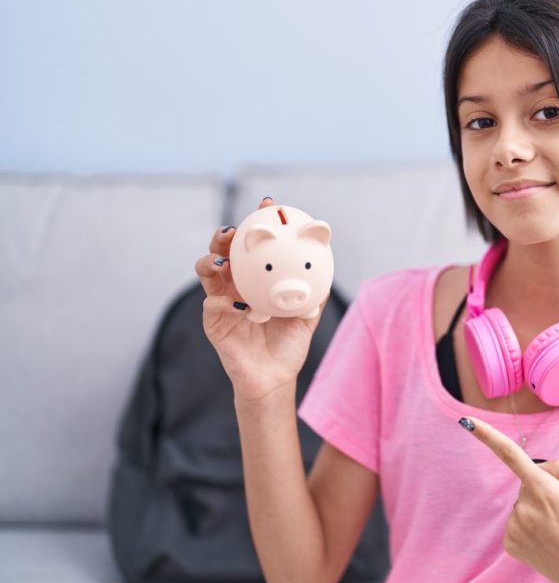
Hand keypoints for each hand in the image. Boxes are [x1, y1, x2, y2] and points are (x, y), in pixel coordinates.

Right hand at [195, 196, 328, 402]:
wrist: (275, 378)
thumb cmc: (289, 345)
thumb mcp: (307, 315)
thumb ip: (315, 292)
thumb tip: (328, 264)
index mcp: (255, 279)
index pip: (253, 246)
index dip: (257, 222)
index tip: (268, 204)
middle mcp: (235, 286)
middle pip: (222, 251)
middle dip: (223, 236)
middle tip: (233, 231)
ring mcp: (222, 302)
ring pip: (206, 271)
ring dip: (211, 261)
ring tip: (223, 260)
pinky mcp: (214, 323)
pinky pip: (212, 305)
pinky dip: (222, 300)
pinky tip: (238, 302)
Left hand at [459, 416, 558, 582]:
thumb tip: (537, 467)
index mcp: (543, 490)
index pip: (511, 456)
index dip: (487, 436)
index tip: (467, 421)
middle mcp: (524, 507)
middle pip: (527, 483)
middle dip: (542, 490)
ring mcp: (514, 527)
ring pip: (522, 504)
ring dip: (536, 511)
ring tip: (558, 530)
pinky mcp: (510, 543)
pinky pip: (517, 523)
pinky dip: (529, 527)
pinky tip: (546, 541)